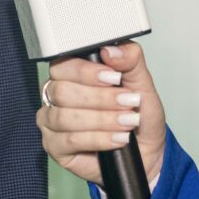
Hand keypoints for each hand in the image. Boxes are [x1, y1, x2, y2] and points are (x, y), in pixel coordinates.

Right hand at [37, 41, 165, 191]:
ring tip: (127, 122)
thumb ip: (129, 60)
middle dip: (100, 98)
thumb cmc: (137, 114)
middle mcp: (55, 96)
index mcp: (70, 74)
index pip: (63, 65)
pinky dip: (99, 139)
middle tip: (127, 102)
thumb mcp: (140, 82)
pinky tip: (117, 139)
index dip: (86, 72)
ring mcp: (52, 122)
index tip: (114, 77)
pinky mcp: (55, 147)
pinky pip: (70, 140)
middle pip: (63, 92)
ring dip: (102, 120)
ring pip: (65, 117)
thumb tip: (111, 50)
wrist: (146, 149)